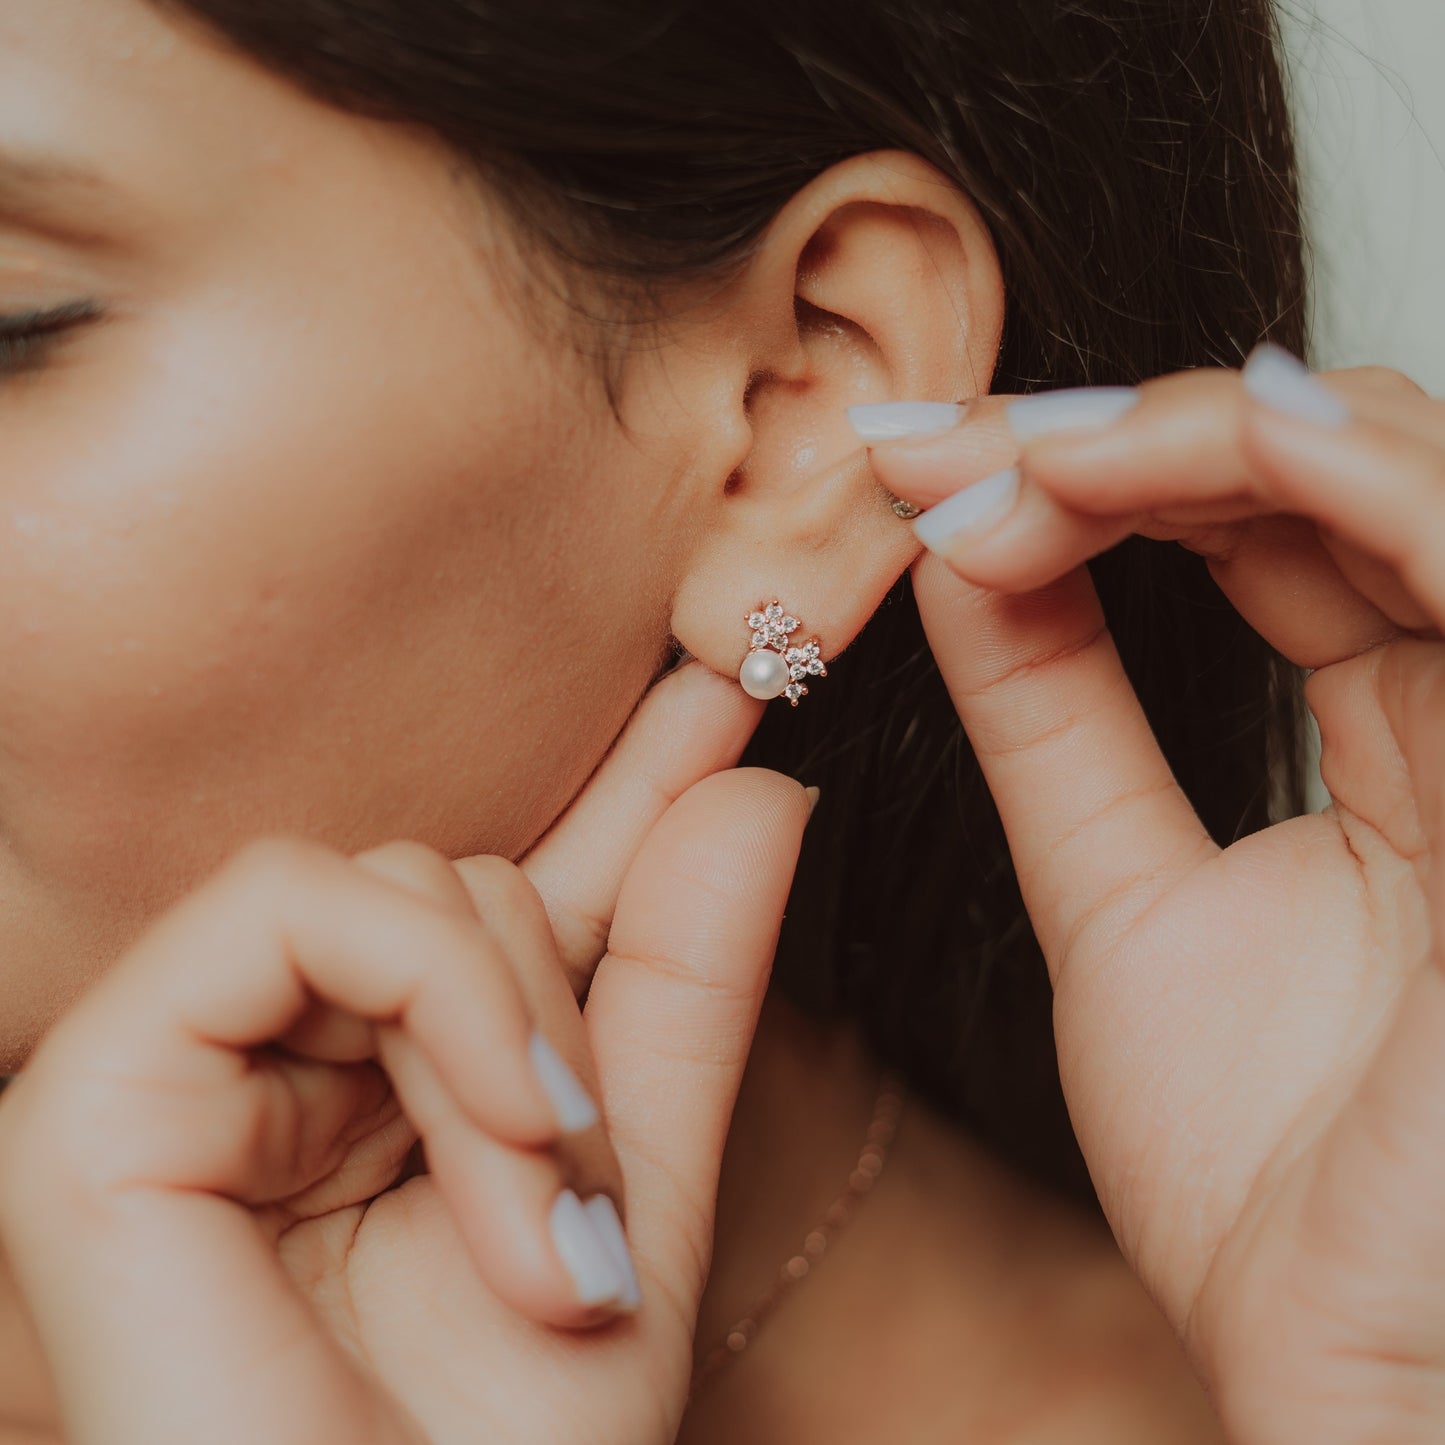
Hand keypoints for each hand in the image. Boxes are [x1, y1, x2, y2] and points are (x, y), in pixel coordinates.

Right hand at [0, 661, 807, 1444]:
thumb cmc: (513, 1443)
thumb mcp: (638, 1180)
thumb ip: (684, 980)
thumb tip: (766, 789)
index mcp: (379, 1084)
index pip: (502, 888)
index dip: (618, 785)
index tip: (730, 682)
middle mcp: (271, 1061)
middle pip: (457, 882)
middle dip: (561, 1021)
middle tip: (585, 1190)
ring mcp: (176, 1066)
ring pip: (396, 882)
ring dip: (513, 1036)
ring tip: (547, 1215)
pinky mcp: (95, 1091)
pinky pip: (294, 906)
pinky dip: (437, 993)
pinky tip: (503, 1125)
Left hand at [867, 349, 1444, 1443]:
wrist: (1352, 1367)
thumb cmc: (1268, 1177)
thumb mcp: (1120, 907)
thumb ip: (1059, 731)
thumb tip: (964, 560)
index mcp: (1408, 751)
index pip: (1271, 536)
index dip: (1104, 477)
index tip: (931, 469)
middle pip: (1339, 478)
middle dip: (1137, 436)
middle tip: (959, 447)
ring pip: (1416, 484)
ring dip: (1215, 434)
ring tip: (1035, 448)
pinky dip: (1347, 482)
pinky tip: (1201, 446)